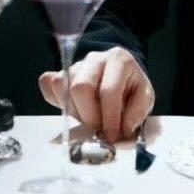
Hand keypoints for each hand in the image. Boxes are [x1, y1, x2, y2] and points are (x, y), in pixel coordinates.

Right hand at [39, 47, 154, 142]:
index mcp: (119, 60)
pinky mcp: (61, 72)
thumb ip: (137, 113)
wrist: (121, 75)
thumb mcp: (145, 98)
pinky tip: (74, 109)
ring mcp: (75, 64)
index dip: (109, 118)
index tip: (111, 136)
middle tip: (98, 130)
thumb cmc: (131, 87)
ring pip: (62, 86)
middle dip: (88, 116)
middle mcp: (95, 58)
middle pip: (80, 87)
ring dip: (74, 112)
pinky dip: (56, 102)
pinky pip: (48, 84)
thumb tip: (122, 130)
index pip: (109, 91)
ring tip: (89, 119)